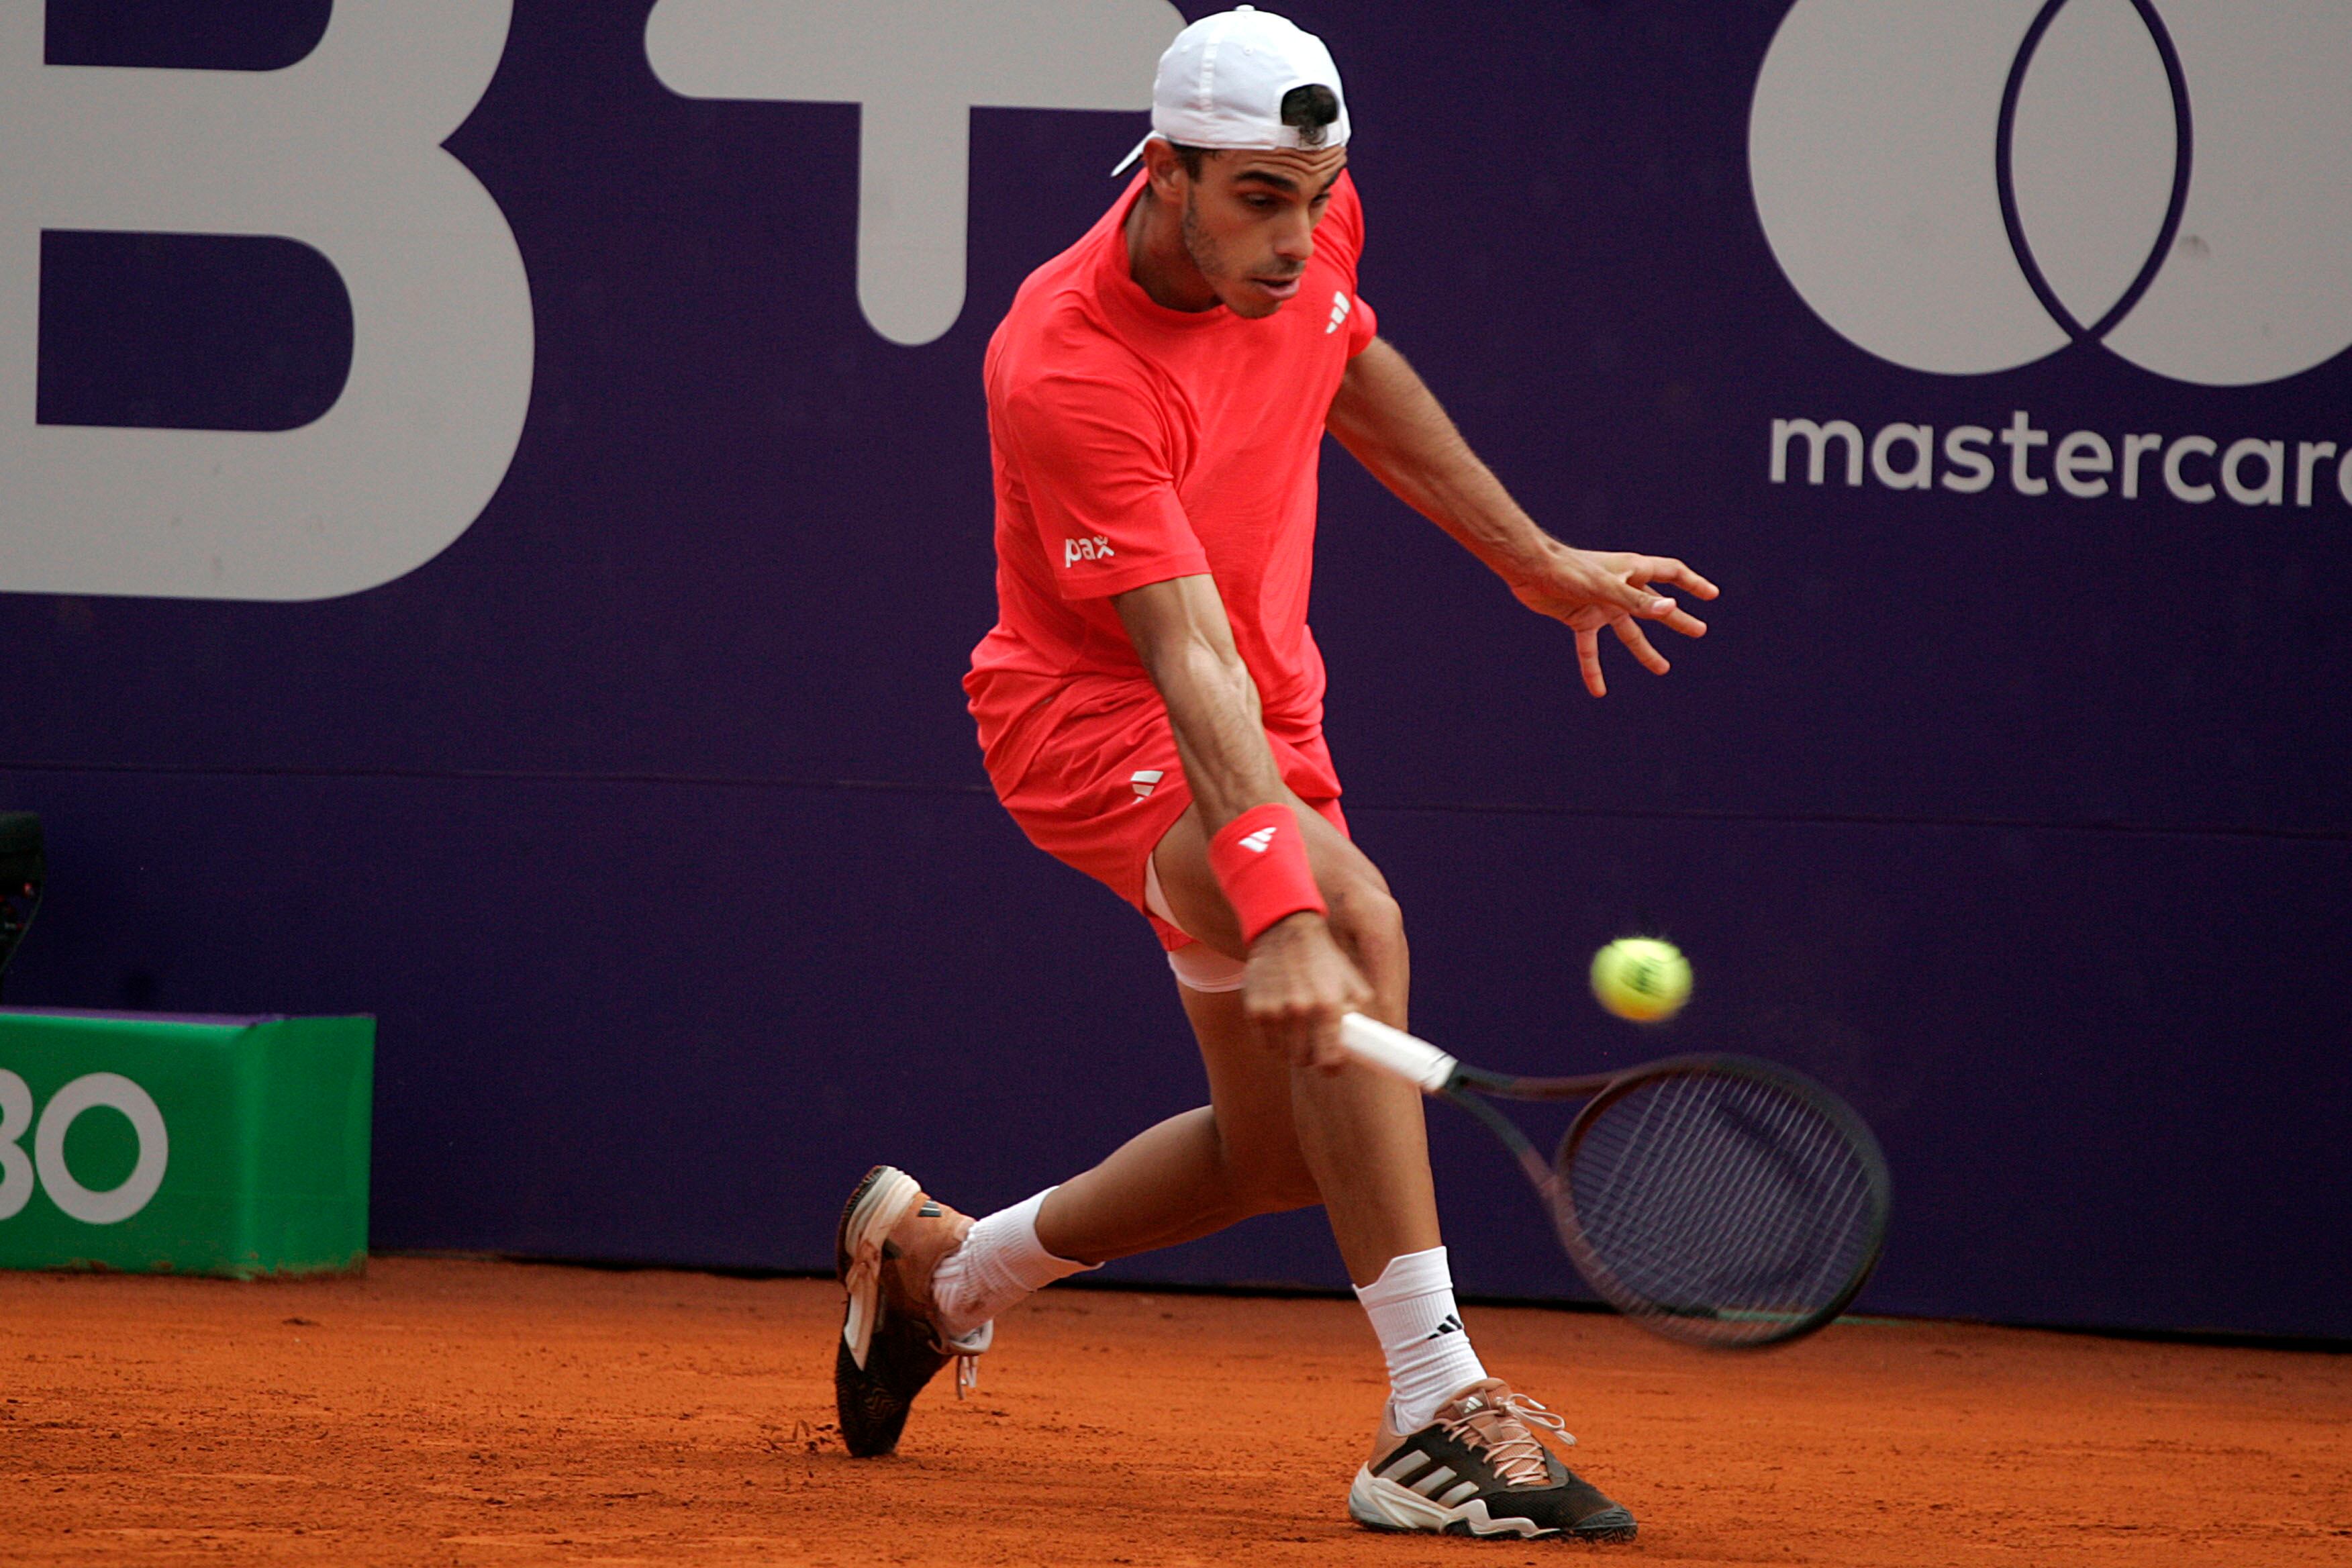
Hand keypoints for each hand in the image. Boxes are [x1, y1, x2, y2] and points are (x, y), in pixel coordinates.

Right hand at [1243, 912, 1371, 1071]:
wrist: (1286, 929)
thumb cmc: (1324, 959)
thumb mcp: (1351, 982)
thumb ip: (1359, 1013)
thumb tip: (1368, 1042)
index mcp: (1328, 1005)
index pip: (1329, 1060)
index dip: (1331, 1066)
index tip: (1331, 1064)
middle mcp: (1300, 1010)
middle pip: (1303, 1060)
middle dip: (1310, 1055)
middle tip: (1313, 1043)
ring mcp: (1274, 1010)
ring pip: (1282, 1053)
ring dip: (1290, 1047)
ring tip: (1296, 1028)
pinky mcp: (1255, 1008)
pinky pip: (1264, 1042)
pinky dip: (1272, 1038)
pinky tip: (1280, 1021)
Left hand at [1509, 545, 1719, 696]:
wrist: (1528, 569)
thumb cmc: (1568, 570)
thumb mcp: (1606, 588)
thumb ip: (1637, 601)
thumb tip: (1671, 608)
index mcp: (1632, 570)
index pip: (1671, 574)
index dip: (1692, 583)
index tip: (1711, 595)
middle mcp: (1620, 587)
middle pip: (1655, 606)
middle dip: (1676, 619)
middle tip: (1699, 632)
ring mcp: (1600, 604)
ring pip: (1627, 631)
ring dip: (1644, 650)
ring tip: (1663, 669)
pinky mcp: (1580, 618)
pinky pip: (1590, 648)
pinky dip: (1593, 669)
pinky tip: (1599, 691)